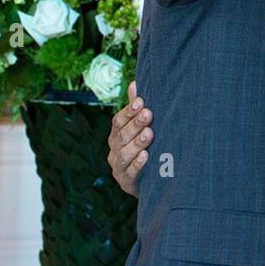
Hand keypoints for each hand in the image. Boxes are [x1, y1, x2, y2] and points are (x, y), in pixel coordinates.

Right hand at [106, 81, 153, 197]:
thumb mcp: (138, 128)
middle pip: (122, 136)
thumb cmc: (143, 148)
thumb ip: (135, 109)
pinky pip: (130, 172)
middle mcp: (114, 150)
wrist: (148, 181)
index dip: (129, 111)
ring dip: (137, 142)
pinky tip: (146, 156)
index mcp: (116, 135)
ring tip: (149, 133)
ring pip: (125, 153)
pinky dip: (138, 164)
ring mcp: (118, 167)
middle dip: (135, 124)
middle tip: (149, 114)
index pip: (118, 121)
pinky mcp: (126, 182)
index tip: (142, 101)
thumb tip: (135, 83)